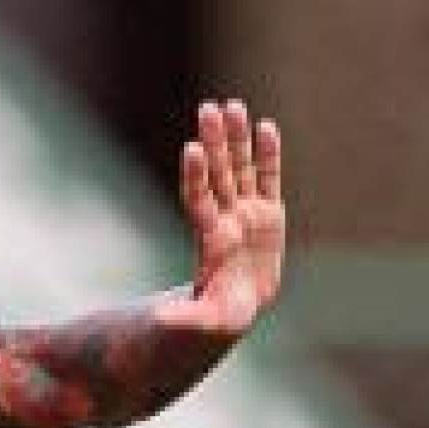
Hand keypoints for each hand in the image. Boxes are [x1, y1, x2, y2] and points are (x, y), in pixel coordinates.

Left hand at [153, 99, 284, 343]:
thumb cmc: (217, 317)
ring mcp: (246, 212)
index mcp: (210, 239)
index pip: (199, 200)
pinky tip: (266, 126)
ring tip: (234, 105)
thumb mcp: (202, 321)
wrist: (236, 307)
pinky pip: (268, 179)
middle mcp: (225, 218)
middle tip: (208, 109)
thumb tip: (159, 320)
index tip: (192, 149)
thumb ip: (184, 317)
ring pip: (241, 169)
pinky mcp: (268, 214)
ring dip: (238, 138)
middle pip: (218, 174)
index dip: (196, 175)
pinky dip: (268, 155)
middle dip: (215, 142)